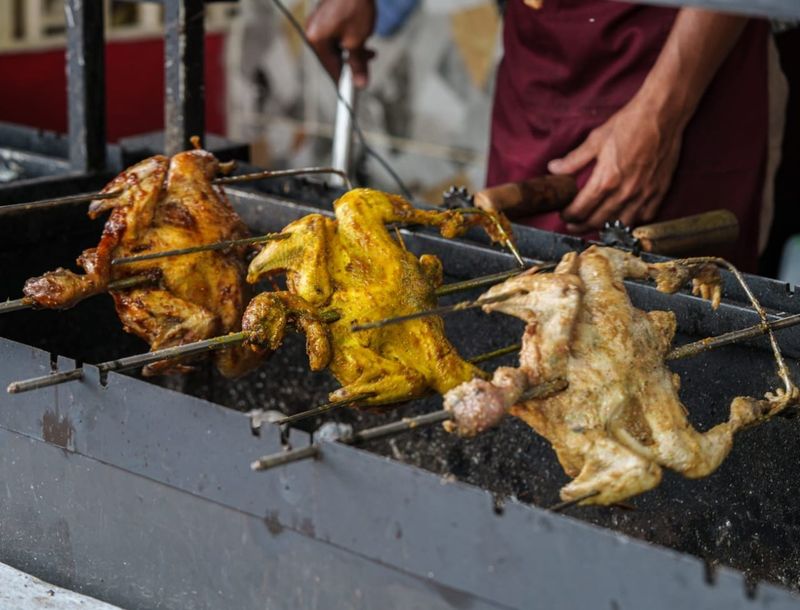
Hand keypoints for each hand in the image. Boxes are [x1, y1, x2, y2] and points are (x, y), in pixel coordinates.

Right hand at [306, 0, 376, 87]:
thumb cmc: (354, 4)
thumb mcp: (358, 39)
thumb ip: (358, 63)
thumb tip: (359, 82)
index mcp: (316, 39)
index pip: (330, 69)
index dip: (343, 83)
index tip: (351, 97)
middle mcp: (313, 32)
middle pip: (333, 59)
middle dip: (351, 64)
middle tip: (366, 67)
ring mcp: (319, 24)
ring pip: (337, 48)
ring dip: (353, 51)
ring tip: (368, 49)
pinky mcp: (326, 17)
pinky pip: (337, 36)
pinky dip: (350, 40)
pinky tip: (362, 37)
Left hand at [547, 96, 683, 232]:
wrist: (662, 115)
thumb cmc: (629, 124)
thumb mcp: (595, 140)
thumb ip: (573, 160)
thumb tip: (554, 169)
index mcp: (606, 180)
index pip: (580, 209)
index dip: (568, 215)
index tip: (564, 214)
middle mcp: (624, 192)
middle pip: (597, 221)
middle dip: (581, 226)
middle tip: (573, 225)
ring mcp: (643, 195)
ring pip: (619, 224)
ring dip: (604, 227)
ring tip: (593, 224)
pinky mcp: (659, 192)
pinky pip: (643, 217)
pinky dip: (631, 222)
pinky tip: (621, 218)